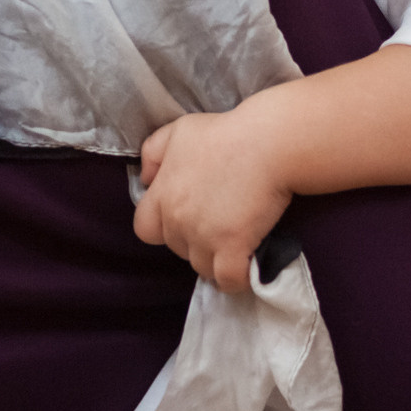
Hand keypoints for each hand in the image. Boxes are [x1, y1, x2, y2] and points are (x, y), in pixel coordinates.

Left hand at [133, 104, 293, 293]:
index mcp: (163, 195)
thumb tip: (146, 180)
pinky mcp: (232, 248)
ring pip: (202, 267)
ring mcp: (204, 237)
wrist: (266, 143)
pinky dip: (236, 278)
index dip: (162, 227)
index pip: (145, 229)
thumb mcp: (178, 131)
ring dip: (216, 260)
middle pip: (177, 249)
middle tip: (217, 225)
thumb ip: (153, 154)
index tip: (183, 218)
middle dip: (194, 241)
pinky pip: (228, 280)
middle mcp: (177, 220)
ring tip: (234, 244)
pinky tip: (246, 267)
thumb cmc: (224, 133)